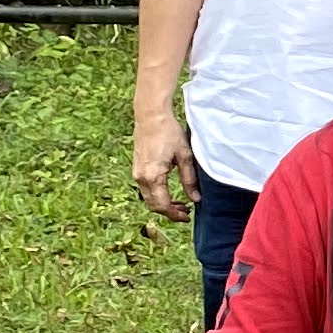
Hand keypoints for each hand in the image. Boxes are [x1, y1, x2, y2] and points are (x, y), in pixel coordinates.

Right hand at [133, 106, 193, 220]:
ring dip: (162, 204)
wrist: (150, 116)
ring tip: (180, 203)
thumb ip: (189, 179)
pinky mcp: (136, 168)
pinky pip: (145, 188)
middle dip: (169, 212)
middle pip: (153, 205)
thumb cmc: (169, 133)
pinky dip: (157, 194)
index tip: (187, 216)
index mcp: (153, 176)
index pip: (162, 205)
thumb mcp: (184, 156)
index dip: (174, 214)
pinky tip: (169, 191)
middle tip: (185, 212)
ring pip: (148, 198)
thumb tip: (196, 199)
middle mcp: (141, 177)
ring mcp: (136, 173)